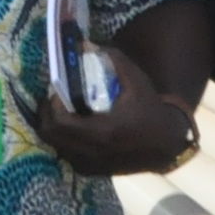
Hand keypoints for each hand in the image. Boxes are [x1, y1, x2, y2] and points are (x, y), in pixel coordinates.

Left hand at [19, 55, 195, 179]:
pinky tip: (74, 127)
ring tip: (62, 111)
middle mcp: (92, 152)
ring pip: (55, 146)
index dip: (51, 104)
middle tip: (53, 99)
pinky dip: (63, 141)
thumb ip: (113, 59)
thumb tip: (85, 43)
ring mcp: (91, 165)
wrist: (167, 145)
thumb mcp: (136, 81)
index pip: (59, 121)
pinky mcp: (93, 171)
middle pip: (50, 135)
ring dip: (53, 128)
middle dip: (46, 115)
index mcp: (102, 131)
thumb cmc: (151, 110)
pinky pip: (66, 155)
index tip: (57, 90)